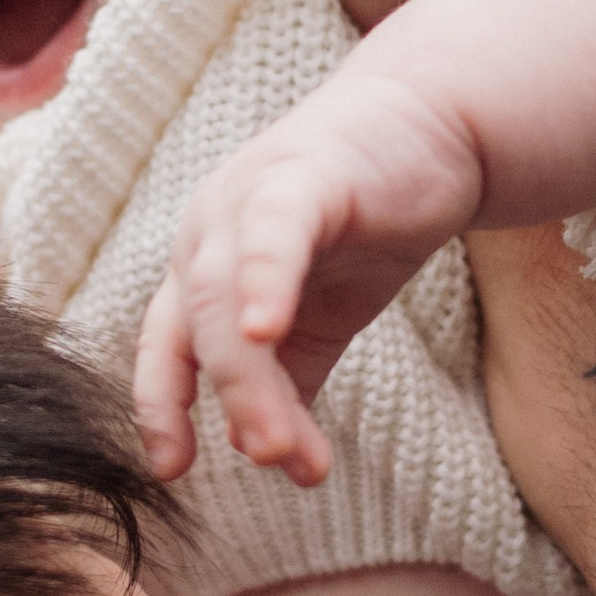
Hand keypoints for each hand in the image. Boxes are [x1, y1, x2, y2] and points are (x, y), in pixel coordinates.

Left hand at [132, 72, 484, 483]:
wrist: (434, 127)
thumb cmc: (368, 222)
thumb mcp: (322, 315)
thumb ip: (290, 377)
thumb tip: (261, 450)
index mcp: (204, 270)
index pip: (164, 348)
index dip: (161, 408)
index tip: (173, 469)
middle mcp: (208, 234)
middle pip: (196, 334)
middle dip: (231, 404)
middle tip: (269, 459)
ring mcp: (244, 200)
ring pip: (223, 301)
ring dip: (249, 377)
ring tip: (279, 441)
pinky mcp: (300, 176)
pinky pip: (270, 234)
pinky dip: (263, 282)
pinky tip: (266, 329)